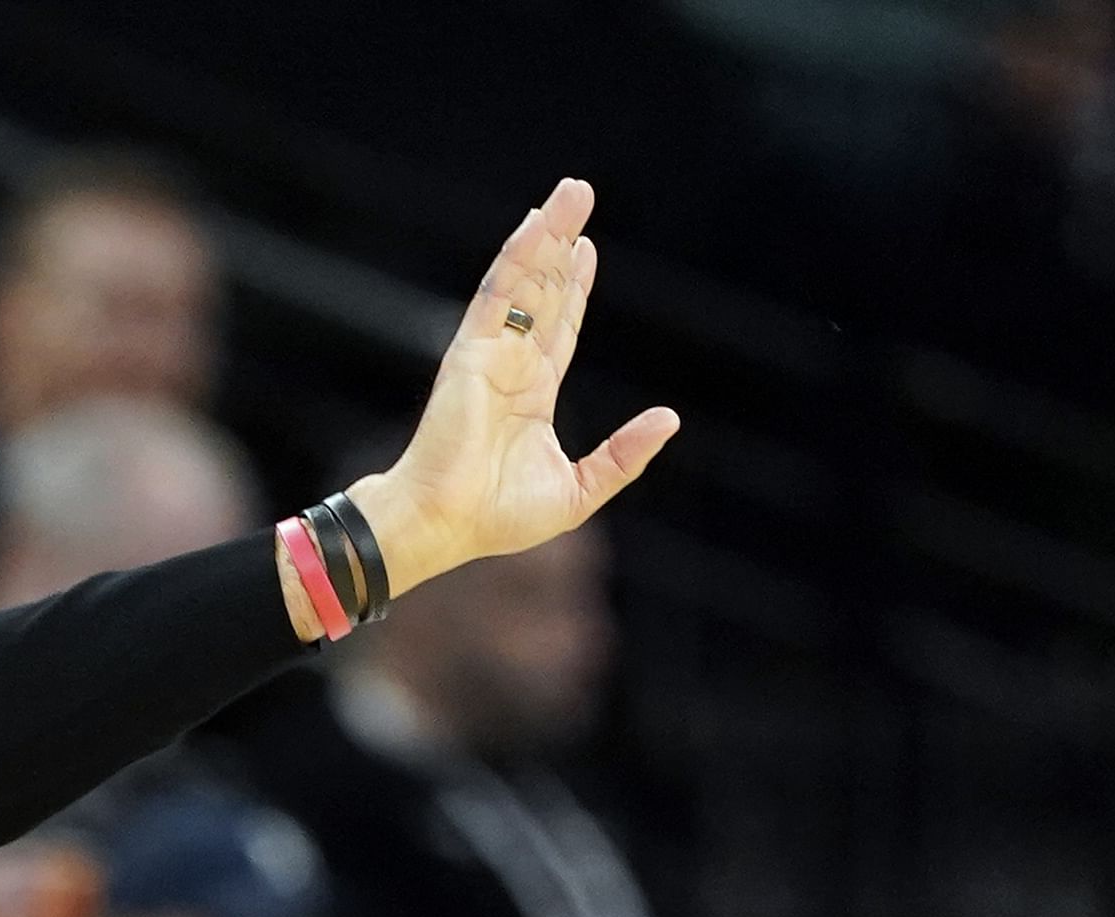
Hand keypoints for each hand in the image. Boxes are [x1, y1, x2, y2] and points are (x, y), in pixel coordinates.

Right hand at [353, 179, 678, 593]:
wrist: (446, 523)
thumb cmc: (498, 519)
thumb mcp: (581, 490)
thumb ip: (624, 456)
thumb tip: (669, 420)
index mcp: (532, 397)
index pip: (560, 329)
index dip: (574, 289)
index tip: (586, 252)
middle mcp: (511, 368)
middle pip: (545, 293)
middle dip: (562, 246)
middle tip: (579, 196)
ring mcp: (491, 354)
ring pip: (525, 283)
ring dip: (546, 237)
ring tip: (569, 195)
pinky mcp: (472, 350)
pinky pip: (498, 294)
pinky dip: (517, 258)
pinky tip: (536, 226)